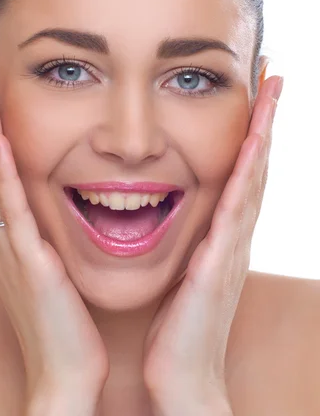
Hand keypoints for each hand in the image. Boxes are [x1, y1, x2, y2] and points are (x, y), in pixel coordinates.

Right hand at [0, 72, 108, 405]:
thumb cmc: (65, 322)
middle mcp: (2, 235)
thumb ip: (46, 237)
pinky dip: (3, 173)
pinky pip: (12, 209)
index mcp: (12, 235)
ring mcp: (10, 248)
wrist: (67, 374)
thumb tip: (51, 210)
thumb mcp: (52, 268)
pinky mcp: (29, 263)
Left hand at [142, 75, 282, 414]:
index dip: (251, 130)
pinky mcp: (217, 264)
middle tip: (273, 74)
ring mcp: (231, 247)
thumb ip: (189, 240)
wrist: (182, 375)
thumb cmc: (178, 324)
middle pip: (256, 165)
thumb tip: (178, 211)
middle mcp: (235, 234)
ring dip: (262, 134)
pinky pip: (234, 211)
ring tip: (271, 93)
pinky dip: (245, 177)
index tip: (255, 92)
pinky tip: (251, 147)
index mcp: (224, 233)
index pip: (242, 170)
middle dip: (266, 118)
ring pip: (252, 178)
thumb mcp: (185, 270)